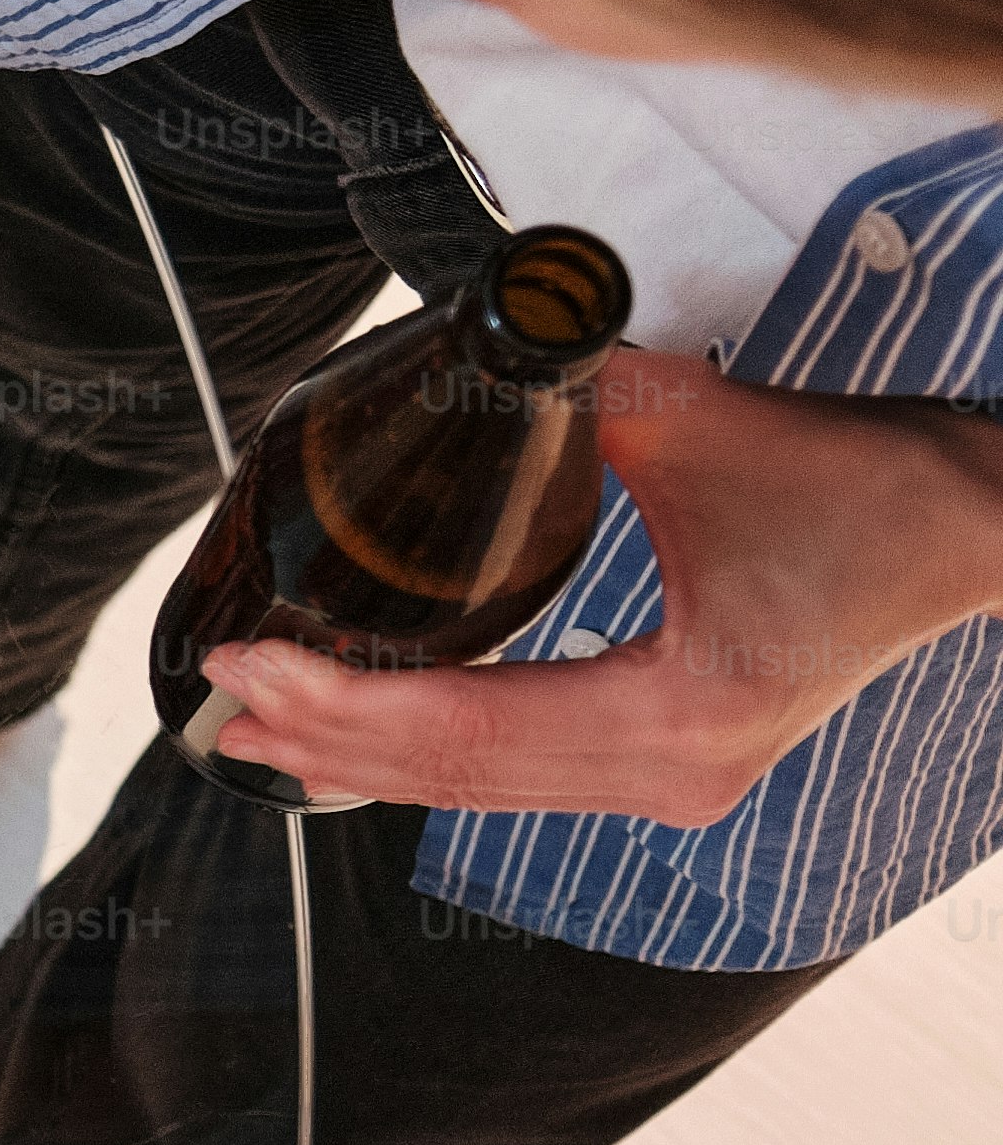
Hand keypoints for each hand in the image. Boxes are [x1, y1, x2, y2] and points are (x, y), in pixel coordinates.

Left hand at [197, 351, 1002, 821]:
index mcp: (671, 715)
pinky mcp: (675, 762)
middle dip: (327, 738)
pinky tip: (362, 734)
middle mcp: (667, 774)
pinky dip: (434, 752)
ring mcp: (673, 781)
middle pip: (456, 771)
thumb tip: (457, 360)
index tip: (244, 663)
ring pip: (483, 784)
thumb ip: (564, 395)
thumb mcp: (696, 425)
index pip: (462, 724)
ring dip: (367, 757)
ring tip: (259, 727)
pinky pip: (524, 771)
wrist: (975, 523)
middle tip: (217, 698)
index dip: (340, 700)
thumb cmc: (865, 484)